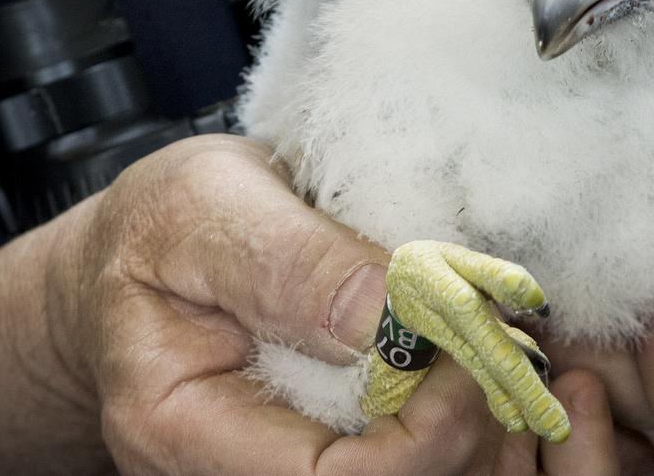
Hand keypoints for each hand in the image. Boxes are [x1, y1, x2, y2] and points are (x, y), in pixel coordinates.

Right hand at [43, 135, 622, 473]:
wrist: (143, 253)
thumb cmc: (160, 227)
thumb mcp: (207, 205)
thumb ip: (292, 262)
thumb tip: (399, 312)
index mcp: (183, 427)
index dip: (427, 431)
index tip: (471, 345)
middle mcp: (234, 471)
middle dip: (469, 434)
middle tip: (510, 350)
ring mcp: (282, 463)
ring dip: (482, 432)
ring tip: (509, 354)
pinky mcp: (326, 443)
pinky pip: (414, 460)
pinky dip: (469, 423)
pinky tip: (485, 367)